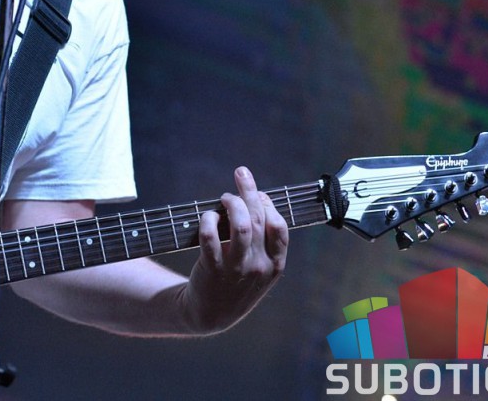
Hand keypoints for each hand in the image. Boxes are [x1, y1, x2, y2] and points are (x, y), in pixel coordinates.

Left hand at [183, 166, 287, 332]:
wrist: (211, 314)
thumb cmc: (236, 283)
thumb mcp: (259, 269)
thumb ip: (263, 242)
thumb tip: (256, 199)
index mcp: (275, 265)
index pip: (280, 228)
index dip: (269, 205)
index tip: (259, 193)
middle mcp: (259, 266)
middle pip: (258, 220)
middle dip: (250, 191)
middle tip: (241, 173)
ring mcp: (236, 268)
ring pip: (241, 227)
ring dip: (232, 203)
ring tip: (225, 197)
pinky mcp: (212, 269)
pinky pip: (210, 238)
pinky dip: (208, 220)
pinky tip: (207, 215)